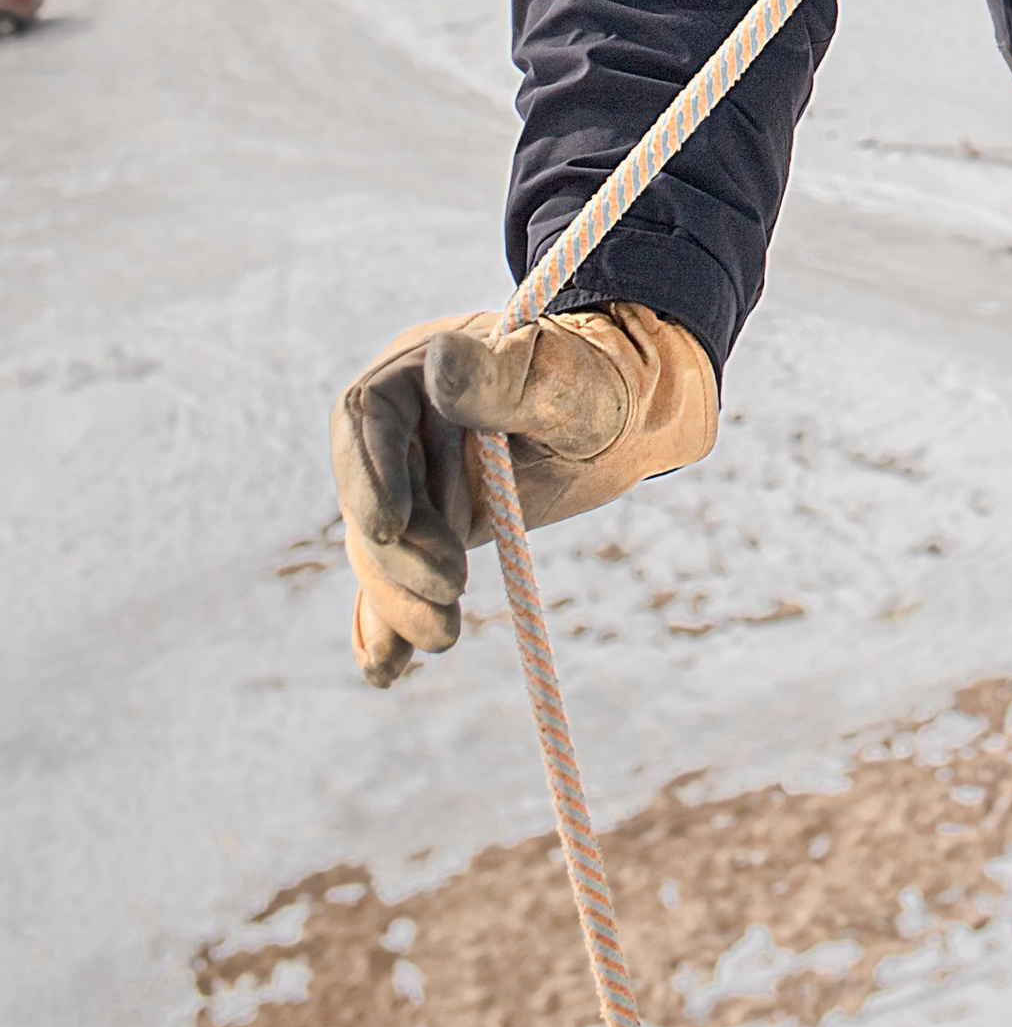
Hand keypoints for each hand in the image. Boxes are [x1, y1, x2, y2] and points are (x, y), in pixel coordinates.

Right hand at [330, 302, 716, 686]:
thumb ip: (507, 378)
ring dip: (400, 596)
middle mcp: (404, 428)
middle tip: (451, 590)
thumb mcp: (568, 382)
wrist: (631, 420)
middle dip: (397, 552)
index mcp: (421, 370)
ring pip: (382, 546)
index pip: (365, 418)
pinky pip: (394, 578)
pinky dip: (387, 623)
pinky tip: (386, 669)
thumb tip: (440, 358)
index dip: (369, 476)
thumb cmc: (602, 385)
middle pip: (370, 493)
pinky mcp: (428, 531)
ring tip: (445, 634)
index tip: (393, 528)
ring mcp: (413, 482)